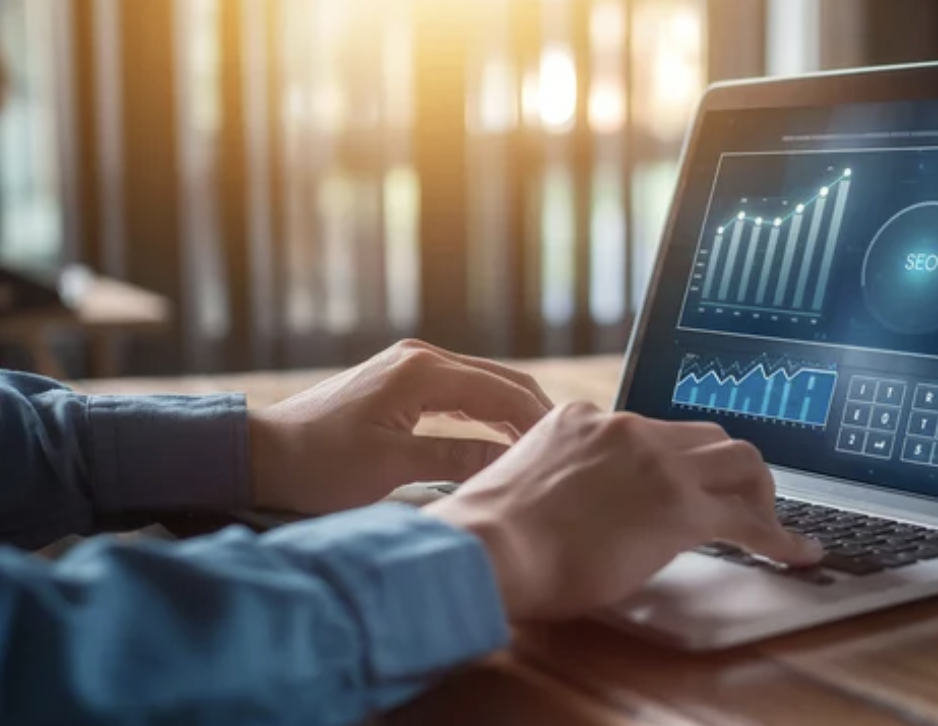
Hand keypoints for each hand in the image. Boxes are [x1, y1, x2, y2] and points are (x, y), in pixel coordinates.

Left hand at [248, 340, 551, 514]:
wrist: (258, 454)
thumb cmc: (318, 465)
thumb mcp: (392, 468)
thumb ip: (457, 459)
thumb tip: (511, 461)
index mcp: (422, 373)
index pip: (503, 392)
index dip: (538, 421)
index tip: (565, 450)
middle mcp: (420, 358)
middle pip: (500, 380)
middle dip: (534, 412)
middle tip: (564, 449)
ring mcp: (409, 366)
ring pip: (481, 384)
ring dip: (512, 412)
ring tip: (540, 447)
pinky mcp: (399, 380)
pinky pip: (460, 391)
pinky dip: (486, 411)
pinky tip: (500, 437)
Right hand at [425, 402, 822, 621]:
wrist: (487, 547)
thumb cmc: (489, 535)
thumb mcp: (526, 483)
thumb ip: (563, 480)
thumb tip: (580, 510)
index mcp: (586, 420)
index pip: (653, 430)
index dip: (678, 460)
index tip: (684, 480)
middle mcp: (627, 428)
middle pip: (707, 433)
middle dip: (730, 469)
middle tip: (737, 503)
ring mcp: (657, 462)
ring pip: (739, 459)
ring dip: (759, 493)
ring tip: (767, 526)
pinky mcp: (680, 506)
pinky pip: (747, 519)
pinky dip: (778, 537)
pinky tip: (795, 554)